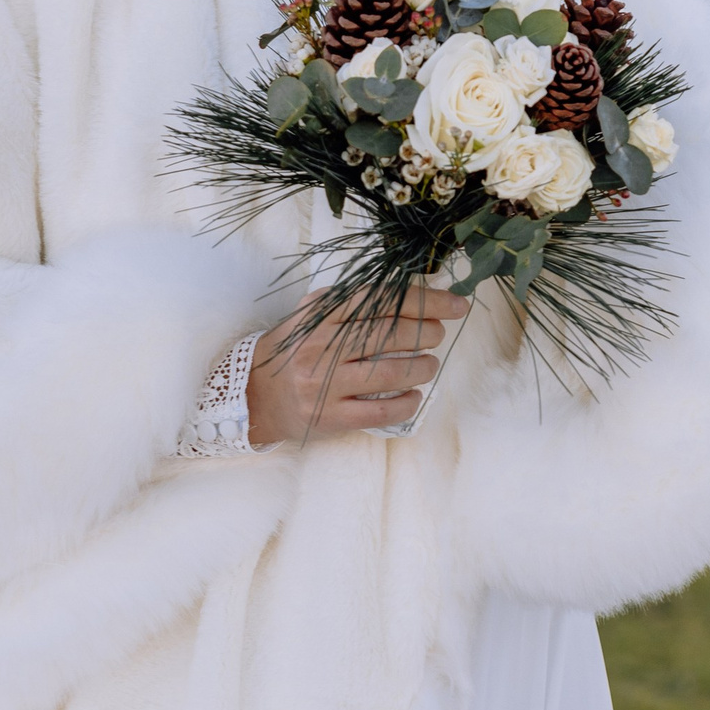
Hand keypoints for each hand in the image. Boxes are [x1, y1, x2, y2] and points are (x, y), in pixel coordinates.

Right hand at [245, 282, 470, 444]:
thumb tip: (409, 292)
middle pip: (390, 335)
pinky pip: (381, 411)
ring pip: (390, 373)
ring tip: (430, 364)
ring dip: (422, 367)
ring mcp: (326, 384)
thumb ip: (351, 302)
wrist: (254, 395)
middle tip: (440, 333)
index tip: (455, 303)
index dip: (425, 301)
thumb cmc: (295, 350)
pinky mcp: (331, 417)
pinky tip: (414, 395)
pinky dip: (407, 402)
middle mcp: (323, 347)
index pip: (382, 301)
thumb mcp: (313, 315)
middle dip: (428, 332)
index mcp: (322, 316)